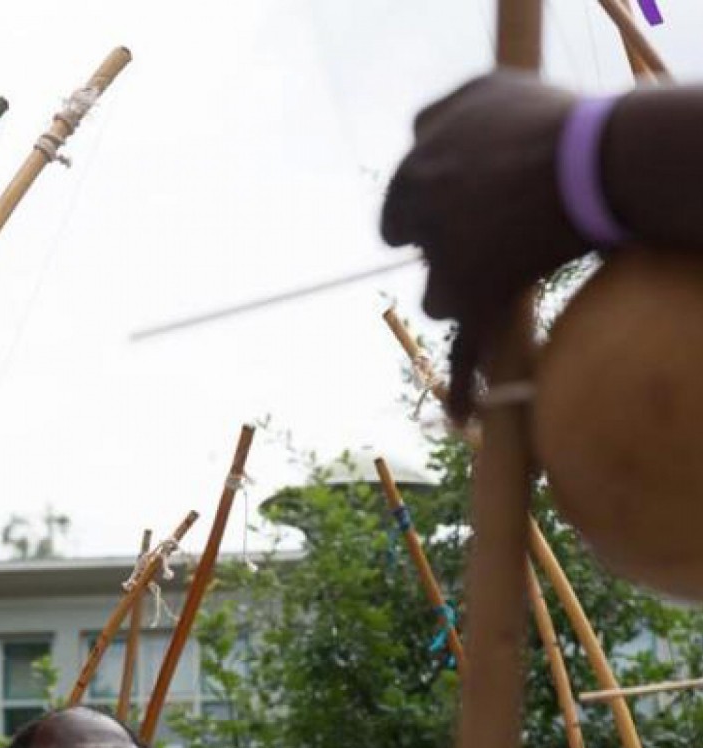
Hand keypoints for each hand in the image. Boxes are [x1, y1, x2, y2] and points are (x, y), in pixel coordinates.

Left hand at [381, 71, 581, 417]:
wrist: (588, 162)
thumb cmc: (540, 119)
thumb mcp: (479, 93)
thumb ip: (439, 118)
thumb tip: (415, 137)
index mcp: (412, 176)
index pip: (397, 214)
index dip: (430, 213)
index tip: (460, 209)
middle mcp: (420, 228)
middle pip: (425, 258)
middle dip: (453, 251)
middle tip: (495, 230)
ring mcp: (449, 270)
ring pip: (442, 300)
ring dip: (467, 294)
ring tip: (510, 267)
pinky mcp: (481, 303)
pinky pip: (466, 353)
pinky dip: (466, 387)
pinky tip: (461, 417)